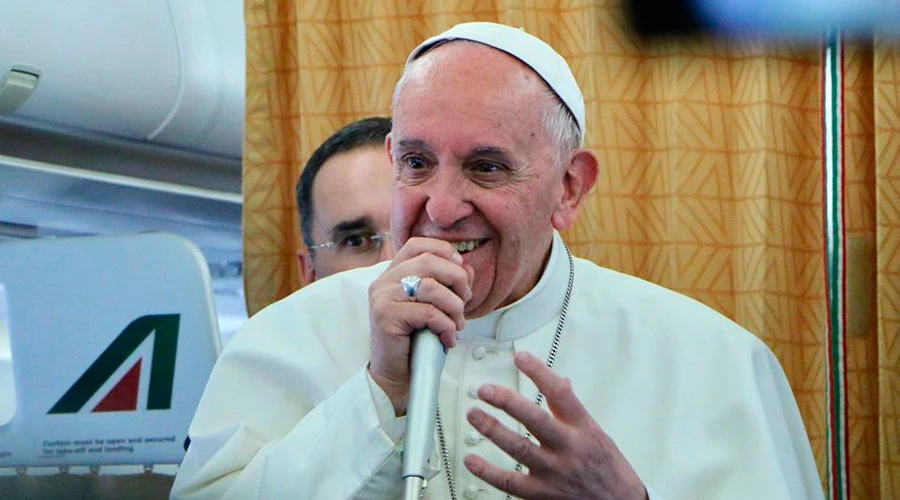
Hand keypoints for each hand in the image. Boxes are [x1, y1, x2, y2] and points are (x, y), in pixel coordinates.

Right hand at [367, 237, 472, 414]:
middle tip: (465, 303)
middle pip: (429, 262)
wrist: (396, 374)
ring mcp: (382, 297)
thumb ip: (447, 284)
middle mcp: (384, 281)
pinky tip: (448, 339)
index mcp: (393, 273)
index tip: (461, 268)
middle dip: (457, 280)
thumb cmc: (416, 340)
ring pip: (432, 287)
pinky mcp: (386, 316)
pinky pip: (429, 313)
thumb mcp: (434, 306)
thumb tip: (467, 268)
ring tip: (457, 325)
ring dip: (455, 307)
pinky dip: (446, 326)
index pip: (417, 245)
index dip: (443, 250)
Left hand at [463, 352, 647, 499]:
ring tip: (474, 413)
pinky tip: (471, 459)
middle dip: (507, 401)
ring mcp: (554, 472)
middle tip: (485, 389)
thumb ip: (572, 410)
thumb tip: (561, 382)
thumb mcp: (596, 433)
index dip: (539, 373)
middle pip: (535, 419)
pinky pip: (509, 482)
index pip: (560, 393)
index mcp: (583, 428)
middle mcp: (568, 448)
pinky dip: (487, 471)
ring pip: (518, 448)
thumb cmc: (609, 469)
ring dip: (492, 429)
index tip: (520, 358)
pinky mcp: (542, 494)